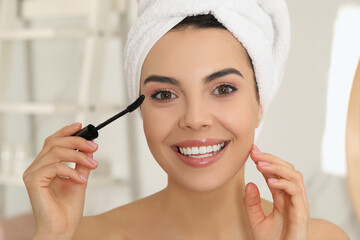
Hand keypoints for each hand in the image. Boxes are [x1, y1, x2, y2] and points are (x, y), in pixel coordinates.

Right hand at [23, 123, 98, 238]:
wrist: (62, 229)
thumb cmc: (67, 208)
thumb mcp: (80, 179)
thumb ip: (82, 164)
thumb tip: (90, 148)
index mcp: (45, 165)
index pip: (53, 142)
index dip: (66, 131)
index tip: (81, 126)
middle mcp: (36, 167)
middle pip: (55, 143)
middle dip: (77, 142)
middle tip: (94, 147)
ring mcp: (33, 173)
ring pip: (56, 152)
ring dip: (78, 156)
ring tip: (93, 164)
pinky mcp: (33, 181)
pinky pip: (54, 167)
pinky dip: (71, 171)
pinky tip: (81, 180)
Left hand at [244, 144, 309, 239]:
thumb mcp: (256, 221)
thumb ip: (251, 203)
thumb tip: (249, 184)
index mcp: (283, 197)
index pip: (276, 173)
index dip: (266, 161)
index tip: (252, 151)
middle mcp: (293, 198)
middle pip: (288, 169)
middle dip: (271, 158)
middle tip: (254, 153)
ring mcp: (299, 204)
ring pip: (294, 176)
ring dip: (277, 167)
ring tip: (260, 164)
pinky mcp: (301, 213)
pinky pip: (296, 192)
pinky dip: (283, 183)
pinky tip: (270, 181)